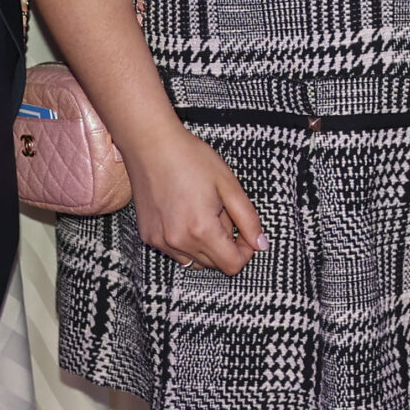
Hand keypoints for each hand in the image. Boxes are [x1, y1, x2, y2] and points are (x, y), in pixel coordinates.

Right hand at [129, 125, 267, 276]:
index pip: (232, 265)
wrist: (150, 144)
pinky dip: (186, 241)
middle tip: (222, 212)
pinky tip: (185, 213)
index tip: (245, 231)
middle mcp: (178, 242)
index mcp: (201, 230)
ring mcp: (160, 241)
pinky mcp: (148, 236)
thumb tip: (261, 245)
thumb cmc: (191, 158)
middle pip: (214, 265)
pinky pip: (175, 252)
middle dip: (226, 245)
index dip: (246, 251)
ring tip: (203, 212)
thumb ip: (248, 219)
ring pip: (194, 261)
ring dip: (206, 246)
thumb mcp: (229, 185)